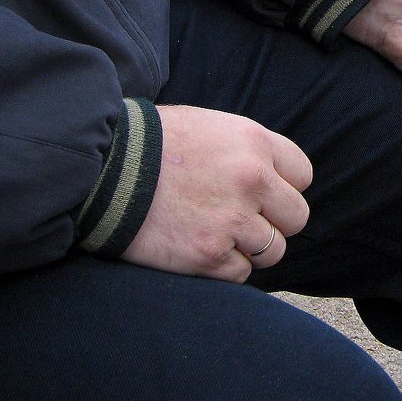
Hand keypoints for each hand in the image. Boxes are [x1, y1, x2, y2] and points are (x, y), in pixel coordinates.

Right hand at [121, 105, 312, 282]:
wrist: (98, 170)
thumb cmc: (149, 145)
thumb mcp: (208, 127)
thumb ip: (246, 151)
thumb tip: (272, 178)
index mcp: (255, 142)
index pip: (302, 175)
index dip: (282, 187)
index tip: (262, 194)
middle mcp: (253, 179)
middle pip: (296, 217)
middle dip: (273, 222)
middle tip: (241, 220)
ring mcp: (233, 219)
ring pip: (273, 250)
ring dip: (249, 248)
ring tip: (215, 234)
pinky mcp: (208, 254)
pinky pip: (240, 273)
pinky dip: (222, 268)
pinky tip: (197, 249)